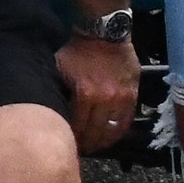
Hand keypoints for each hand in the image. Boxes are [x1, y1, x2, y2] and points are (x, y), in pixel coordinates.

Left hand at [57, 35, 141, 153]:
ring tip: (94, 146)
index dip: (71, 137)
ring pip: (112, 130)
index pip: (77, 126)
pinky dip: (117, 132)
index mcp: (85, 94)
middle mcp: (105, 99)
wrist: (105, 33)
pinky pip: (126, 121)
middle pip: (94, 132)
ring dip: (102, 142)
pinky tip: (109, 137)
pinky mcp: (133, 95)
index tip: (66, 143)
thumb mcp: (60, 68)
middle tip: (78, 149)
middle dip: (85, 144)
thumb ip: (57, 90)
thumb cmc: (78, 50)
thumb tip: (50, 111)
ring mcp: (122, 98)